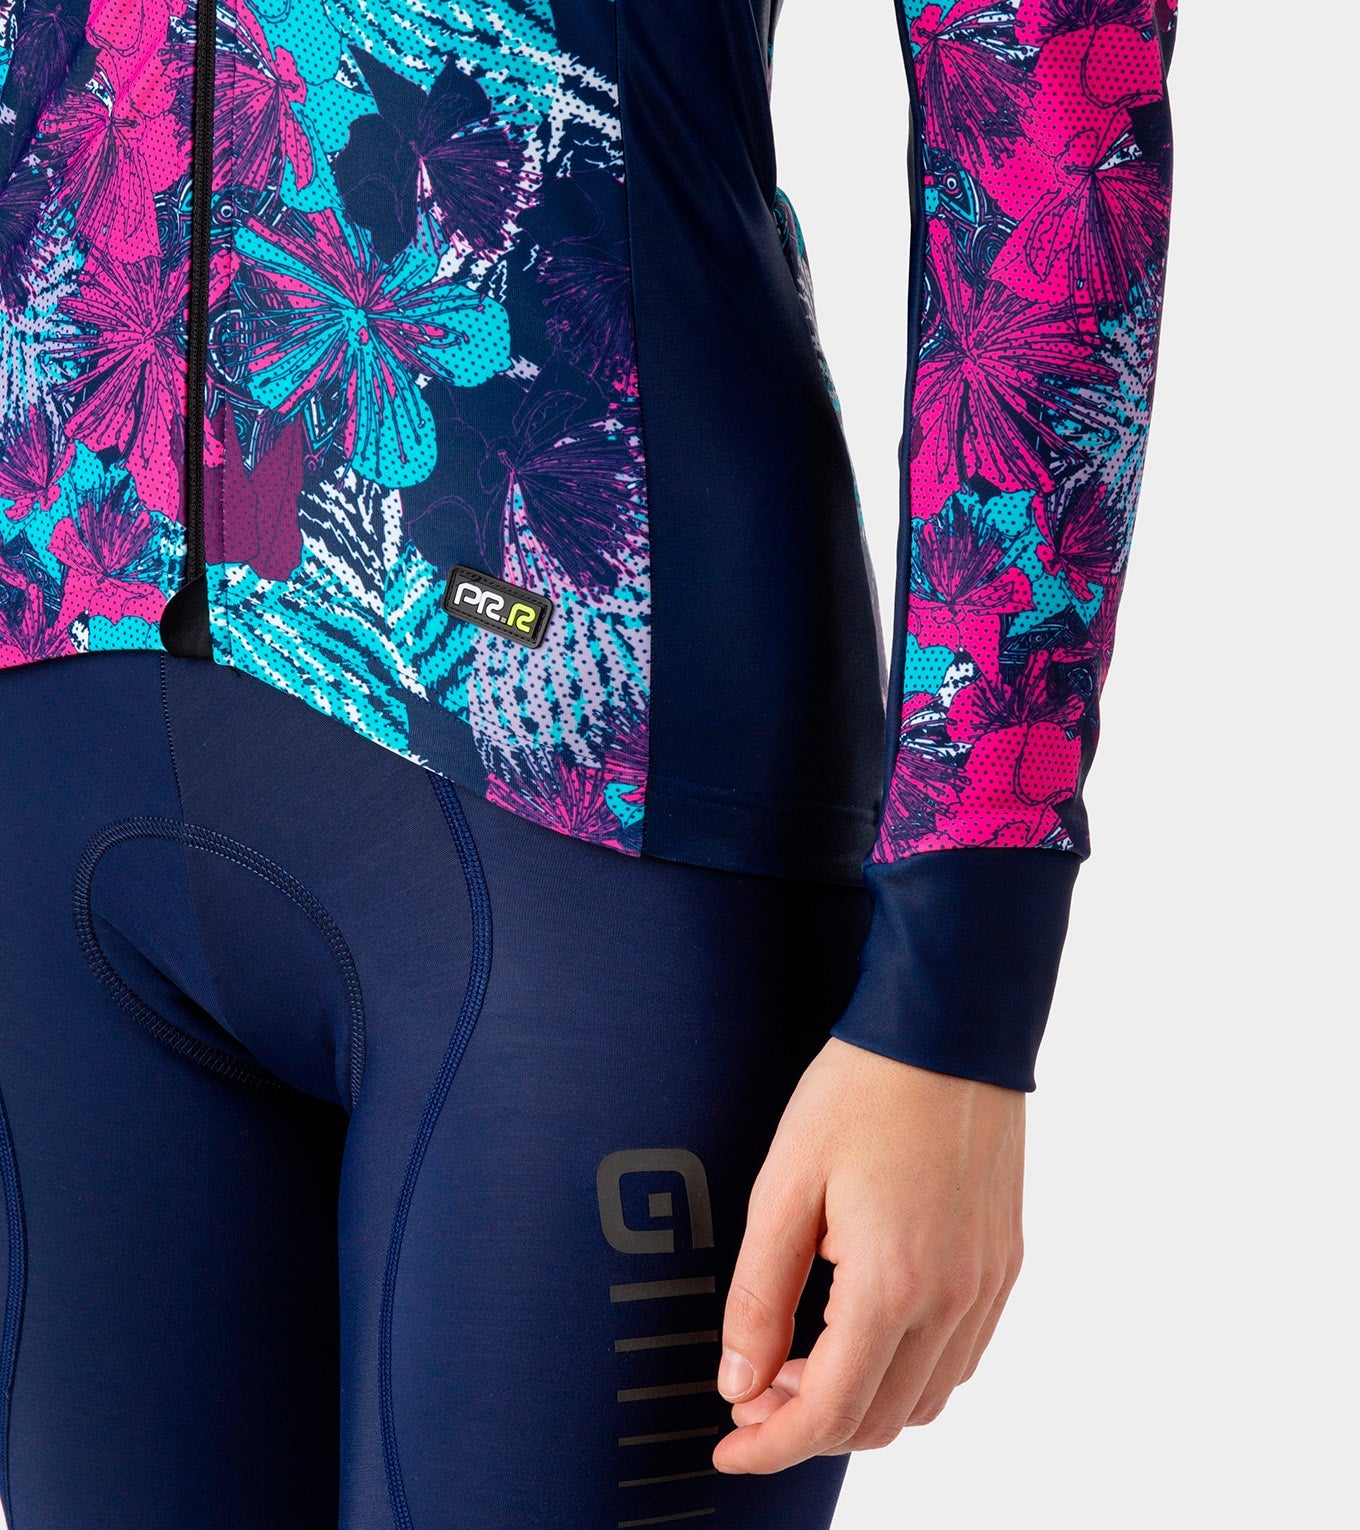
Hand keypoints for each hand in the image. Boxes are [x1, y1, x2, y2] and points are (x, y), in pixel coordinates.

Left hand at [712, 1036, 1024, 1473]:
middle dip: (809, 1427)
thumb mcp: (784, 1186)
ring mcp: (987, 1283)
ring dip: (860, 1401)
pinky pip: (960, 1355)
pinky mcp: (1004, 1261)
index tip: (730, 1446)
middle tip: (755, 1394)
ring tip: (803, 1358)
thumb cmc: (862, 1091)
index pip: (831, 1413)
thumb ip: (760, 1294)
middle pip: (880, 1420)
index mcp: (893, 1285)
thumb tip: (741, 1382)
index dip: (771, 1446)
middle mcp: (953, 1300)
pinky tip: (864, 1328)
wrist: (947, 1030)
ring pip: (926, 1398)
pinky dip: (909, 1370)